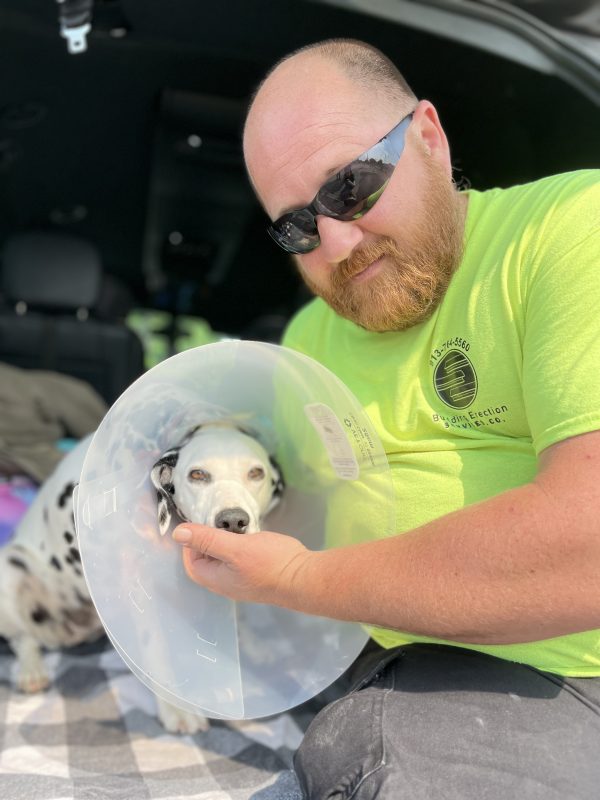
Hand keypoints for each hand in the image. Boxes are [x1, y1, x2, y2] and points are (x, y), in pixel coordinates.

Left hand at [172, 524, 312, 605]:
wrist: (305, 578)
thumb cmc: (270, 563)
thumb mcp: (235, 548)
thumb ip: (207, 540)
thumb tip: (178, 533)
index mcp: (216, 580)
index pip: (191, 564)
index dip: (191, 544)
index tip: (201, 525)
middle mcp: (227, 584)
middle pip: (206, 563)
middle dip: (207, 542)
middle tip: (217, 523)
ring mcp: (243, 581)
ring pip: (224, 561)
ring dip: (224, 543)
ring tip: (233, 528)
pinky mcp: (257, 575)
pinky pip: (239, 561)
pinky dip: (239, 547)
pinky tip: (248, 536)